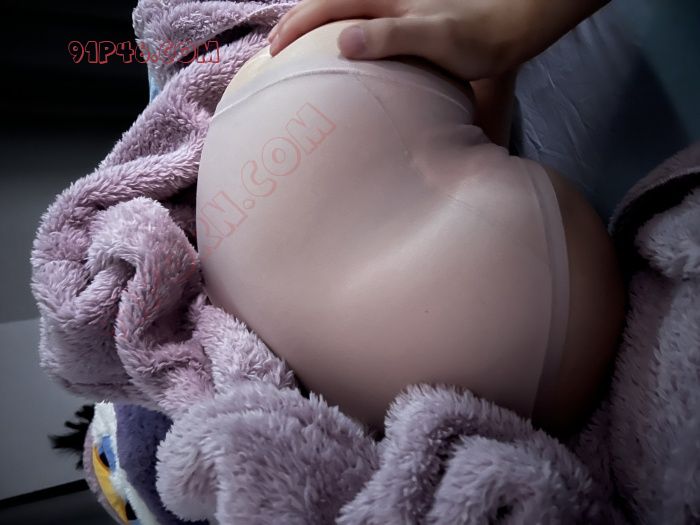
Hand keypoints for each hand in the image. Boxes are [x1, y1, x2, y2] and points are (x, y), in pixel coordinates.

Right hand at [268, 0, 609, 80]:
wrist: (512, 28)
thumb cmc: (478, 37)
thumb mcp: (436, 39)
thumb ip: (392, 37)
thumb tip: (343, 42)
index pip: (326, 6)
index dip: (296, 26)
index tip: (274, 53)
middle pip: (328, 3)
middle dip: (297, 23)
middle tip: (274, 52)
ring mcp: (394, 8)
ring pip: (342, 10)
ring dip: (314, 24)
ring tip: (295, 49)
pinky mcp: (404, 22)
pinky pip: (360, 22)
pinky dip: (338, 31)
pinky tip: (337, 52)